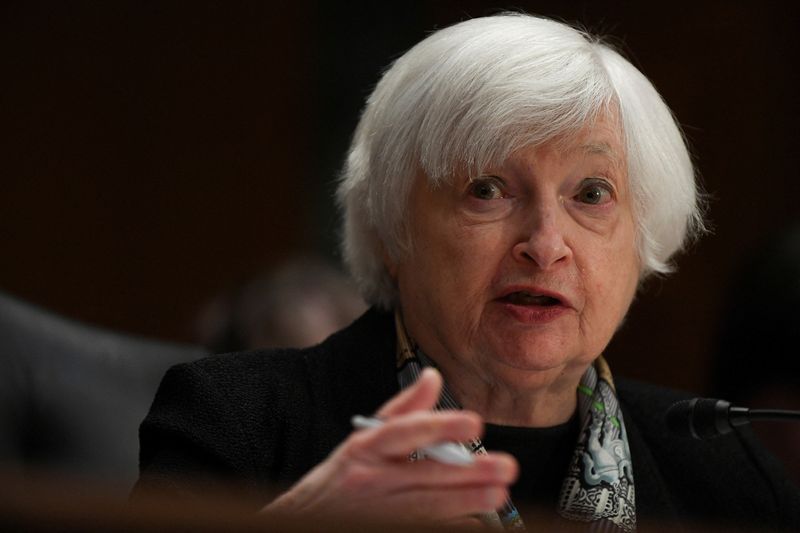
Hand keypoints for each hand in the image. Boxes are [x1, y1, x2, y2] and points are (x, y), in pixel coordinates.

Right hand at [262, 368, 517, 524]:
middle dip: (468, 472)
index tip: (473, 421)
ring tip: (497, 494)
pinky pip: (422, 529)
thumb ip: (403, 409)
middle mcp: (370, 480)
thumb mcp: (364, 438)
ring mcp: (377, 512)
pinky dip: (449, 525)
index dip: (440, 426)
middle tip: (504, 467)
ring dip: (465, 502)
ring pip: (427, 507)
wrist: (305, 519)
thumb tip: (433, 376)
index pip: (404, 432)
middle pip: (424, 475)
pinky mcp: (383, 530)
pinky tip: (475, 522)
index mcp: (365, 447)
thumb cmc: (344, 476)